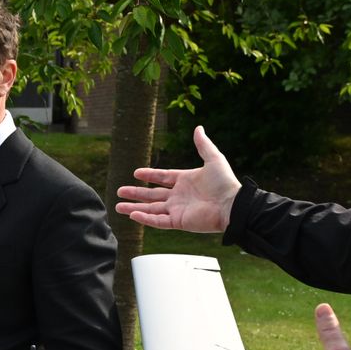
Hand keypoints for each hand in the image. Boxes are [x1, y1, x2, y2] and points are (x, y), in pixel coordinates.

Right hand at [115, 125, 241, 232]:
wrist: (232, 205)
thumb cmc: (225, 183)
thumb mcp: (213, 158)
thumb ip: (203, 144)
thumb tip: (198, 128)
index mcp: (185, 181)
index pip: (162, 177)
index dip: (150, 175)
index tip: (136, 173)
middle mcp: (179, 196)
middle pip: (152, 195)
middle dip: (135, 193)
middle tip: (120, 191)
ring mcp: (177, 210)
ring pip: (151, 209)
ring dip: (134, 208)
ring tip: (118, 206)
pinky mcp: (179, 222)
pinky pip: (158, 221)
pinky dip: (146, 219)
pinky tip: (133, 215)